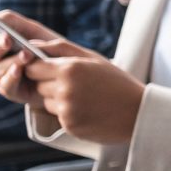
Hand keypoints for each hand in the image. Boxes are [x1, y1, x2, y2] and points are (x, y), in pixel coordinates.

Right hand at [0, 9, 57, 107]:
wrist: (62, 70)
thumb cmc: (44, 45)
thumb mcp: (32, 29)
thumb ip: (14, 23)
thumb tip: (2, 24)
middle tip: (7, 40)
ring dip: (12, 60)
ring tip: (27, 54)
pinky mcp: (9, 90)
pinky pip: (5, 85)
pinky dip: (13, 77)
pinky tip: (20, 70)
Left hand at [18, 38, 144, 145]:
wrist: (138, 112)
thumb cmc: (116, 81)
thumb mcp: (92, 57)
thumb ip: (60, 47)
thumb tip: (31, 44)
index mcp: (69, 68)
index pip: (32, 67)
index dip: (39, 68)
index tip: (50, 70)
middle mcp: (64, 90)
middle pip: (37, 86)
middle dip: (49, 84)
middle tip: (75, 85)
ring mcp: (66, 110)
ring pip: (46, 102)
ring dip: (58, 100)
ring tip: (84, 98)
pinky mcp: (69, 126)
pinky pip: (58, 117)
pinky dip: (69, 114)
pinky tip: (88, 111)